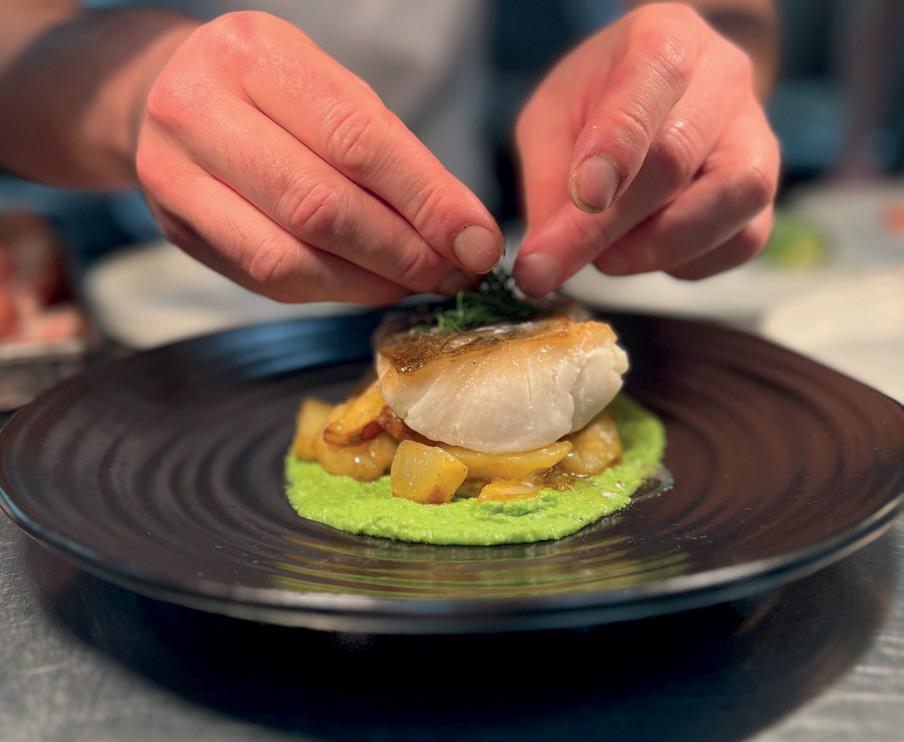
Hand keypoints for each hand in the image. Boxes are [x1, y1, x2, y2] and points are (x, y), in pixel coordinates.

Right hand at [135, 12, 502, 303]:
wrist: (165, 95)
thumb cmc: (273, 95)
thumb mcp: (331, 93)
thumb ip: (392, 155)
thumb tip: (463, 234)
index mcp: (254, 56)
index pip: (357, 140)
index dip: (426, 201)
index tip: (477, 242)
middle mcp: (199, 110)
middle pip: (320, 206)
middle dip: (404, 252)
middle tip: (456, 274)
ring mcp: (174, 175)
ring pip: (289, 256)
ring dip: (371, 282)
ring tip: (420, 283)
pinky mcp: (176, 232)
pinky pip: (266, 279)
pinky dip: (333, 290)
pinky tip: (372, 285)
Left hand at [513, 2, 779, 295]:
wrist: (661, 101)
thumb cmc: (597, 106)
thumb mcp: (550, 122)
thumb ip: (548, 182)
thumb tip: (548, 260)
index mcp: (663, 39)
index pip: (649, 87)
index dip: (617, 148)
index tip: (587, 198)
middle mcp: (724, 79)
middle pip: (677, 158)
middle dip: (609, 225)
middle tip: (553, 265)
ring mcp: (758, 137)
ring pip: (728, 203)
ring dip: (652, 249)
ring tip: (604, 256)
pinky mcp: (766, 197)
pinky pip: (738, 243)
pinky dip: (682, 263)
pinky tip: (645, 252)